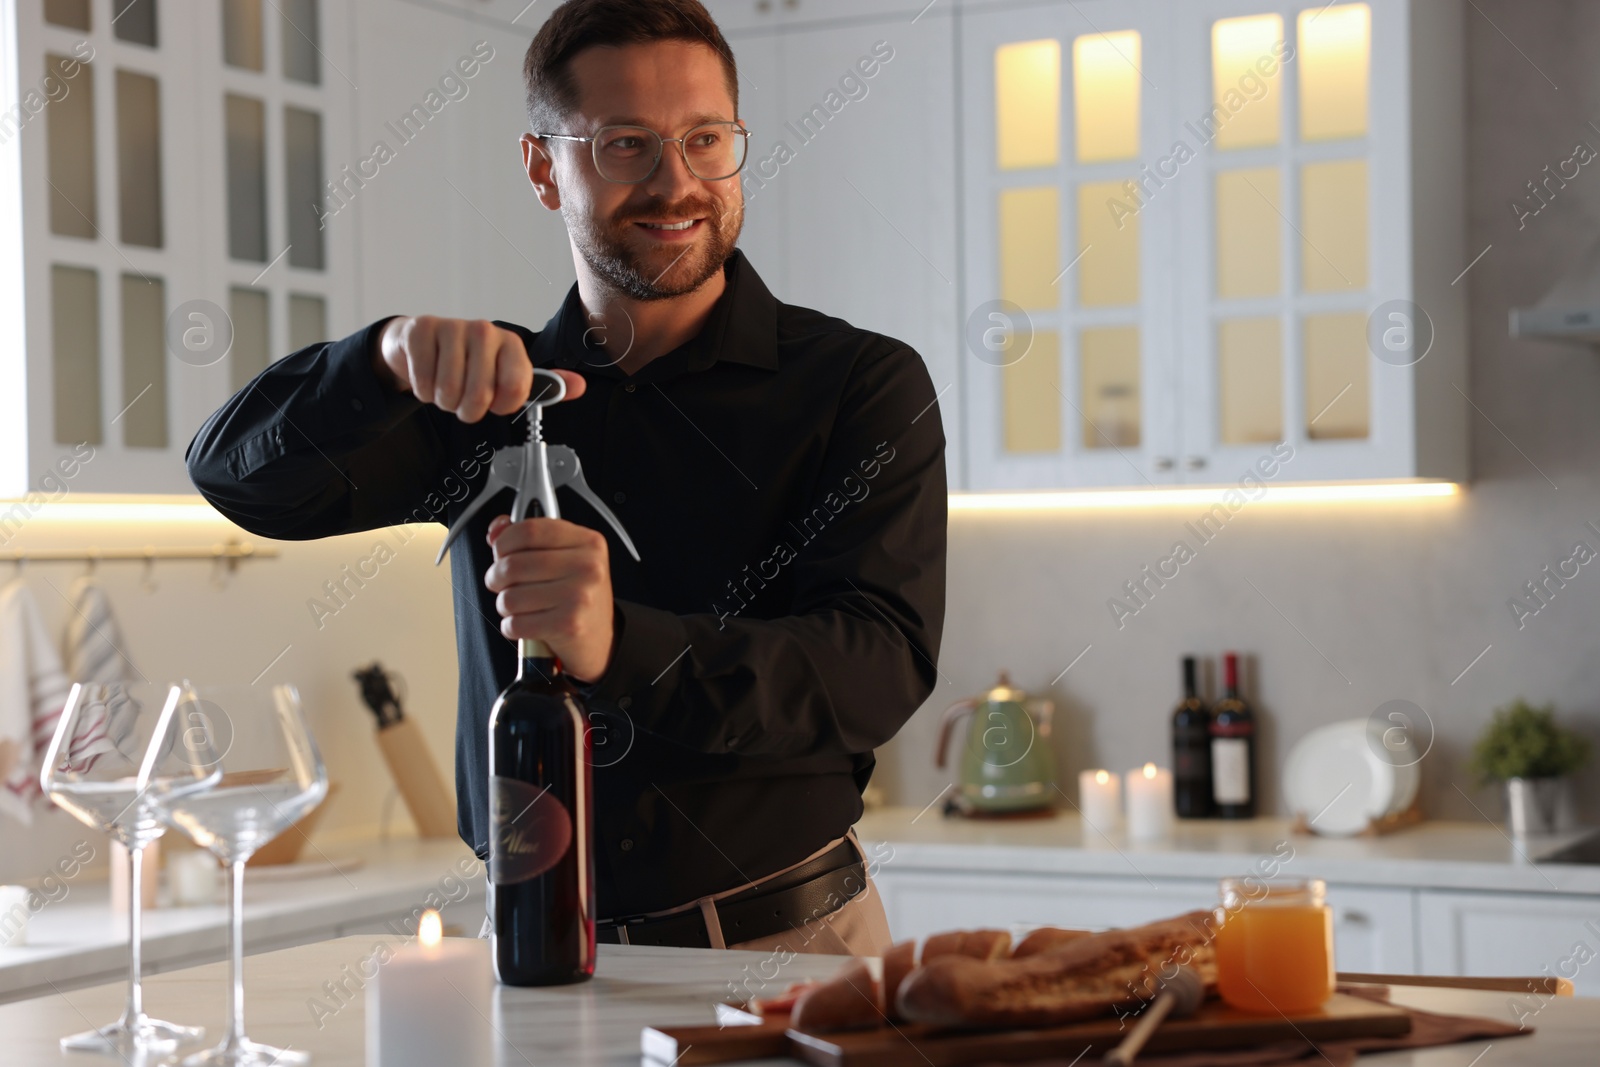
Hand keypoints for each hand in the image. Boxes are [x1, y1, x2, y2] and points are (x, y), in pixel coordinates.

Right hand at [374, 315, 585, 421]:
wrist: (423, 342)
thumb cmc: (468, 363)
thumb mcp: (507, 375)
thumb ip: (543, 385)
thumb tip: (579, 386)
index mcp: (511, 344)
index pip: (516, 389)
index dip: (501, 406)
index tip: (494, 402)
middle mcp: (484, 331)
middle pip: (480, 395)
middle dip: (468, 410)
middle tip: (464, 401)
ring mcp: (452, 328)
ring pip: (449, 391)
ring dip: (444, 402)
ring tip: (446, 388)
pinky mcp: (422, 331)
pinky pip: (423, 381)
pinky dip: (423, 390)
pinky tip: (428, 377)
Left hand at [484, 513, 614, 682]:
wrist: (600, 638)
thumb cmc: (577, 594)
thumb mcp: (564, 556)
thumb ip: (529, 537)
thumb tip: (496, 530)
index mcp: (588, 542)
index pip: (530, 531)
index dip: (504, 542)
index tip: (501, 552)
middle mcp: (588, 567)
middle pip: (513, 564)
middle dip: (496, 577)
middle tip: (501, 584)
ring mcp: (580, 597)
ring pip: (510, 597)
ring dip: (504, 604)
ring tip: (518, 606)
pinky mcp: (569, 625)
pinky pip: (516, 624)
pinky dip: (511, 626)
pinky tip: (525, 623)